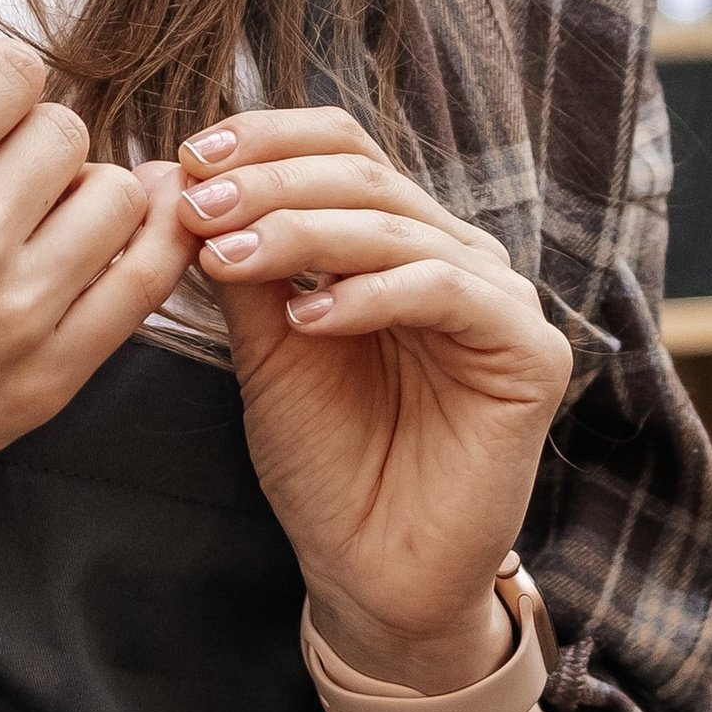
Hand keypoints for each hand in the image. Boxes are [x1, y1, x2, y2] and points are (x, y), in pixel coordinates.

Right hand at [0, 0, 197, 547]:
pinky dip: (145, 246)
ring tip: (32, 210)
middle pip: (66, 131)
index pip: (15, 72)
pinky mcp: (44, 382)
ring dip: (82, 189)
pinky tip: (116, 231)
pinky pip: (143, 287)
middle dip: (29, 133)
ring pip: (117, 198)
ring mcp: (15, 319)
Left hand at [178, 109, 571, 692]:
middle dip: (269, 184)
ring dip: (300, 231)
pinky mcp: (528, 354)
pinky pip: (444, 291)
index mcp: (398, 239)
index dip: (268, 138)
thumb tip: (182, 176)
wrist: (369, 572)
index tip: (190, 153)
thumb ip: (243, 265)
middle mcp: (455, 255)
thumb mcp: (266, 346)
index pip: (342, 146)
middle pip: (364, 175)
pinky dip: (368, 295)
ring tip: (227, 254)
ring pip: (395, 227)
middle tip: (196, 204)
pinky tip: (307, 320)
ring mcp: (498, 300)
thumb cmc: (324, 461)